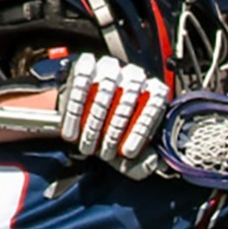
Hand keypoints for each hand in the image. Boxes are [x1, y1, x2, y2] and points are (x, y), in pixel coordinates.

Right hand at [59, 53, 170, 175]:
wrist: (81, 121)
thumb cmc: (107, 135)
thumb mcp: (125, 155)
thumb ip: (142, 164)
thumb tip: (152, 162)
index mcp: (153, 92)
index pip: (154, 103)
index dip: (140, 131)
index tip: (127, 152)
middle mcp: (135, 75)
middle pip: (129, 97)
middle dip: (114, 131)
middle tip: (105, 152)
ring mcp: (111, 67)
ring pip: (105, 91)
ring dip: (94, 125)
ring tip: (88, 145)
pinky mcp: (87, 64)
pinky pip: (82, 82)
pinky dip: (75, 110)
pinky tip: (73, 132)